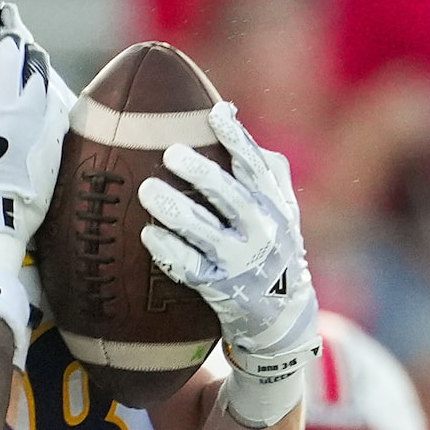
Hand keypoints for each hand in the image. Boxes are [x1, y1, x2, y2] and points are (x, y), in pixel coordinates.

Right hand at [0, 3, 69, 289]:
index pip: (6, 46)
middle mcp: (27, 105)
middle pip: (33, 58)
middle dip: (21, 39)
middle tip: (12, 28)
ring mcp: (46, 128)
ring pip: (48, 83)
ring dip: (36, 67)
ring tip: (26, 59)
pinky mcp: (55, 151)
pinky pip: (56, 111)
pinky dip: (47, 97)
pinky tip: (41, 96)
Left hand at [137, 102, 318, 427]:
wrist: (282, 316)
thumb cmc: (273, 248)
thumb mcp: (282, 209)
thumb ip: (262, 167)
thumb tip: (227, 113)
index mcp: (274, 206)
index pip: (256, 166)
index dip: (237, 139)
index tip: (216, 114)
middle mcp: (261, 232)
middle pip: (230, 197)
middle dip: (201, 174)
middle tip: (171, 153)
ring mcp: (239, 263)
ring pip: (204, 233)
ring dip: (174, 210)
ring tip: (147, 190)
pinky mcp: (219, 289)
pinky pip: (189, 269)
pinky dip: (169, 251)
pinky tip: (149, 234)